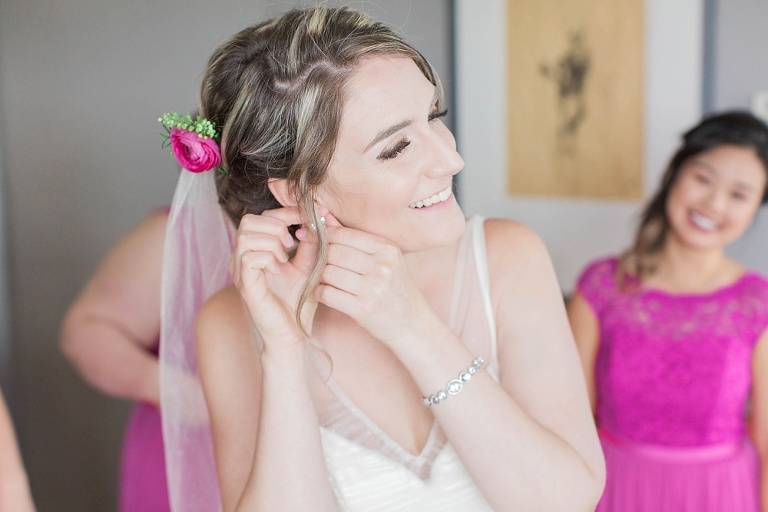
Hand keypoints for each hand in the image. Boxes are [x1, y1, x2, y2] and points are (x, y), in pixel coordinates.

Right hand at [230, 208, 317, 347]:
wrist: (293, 333)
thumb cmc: (298, 301)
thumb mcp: (309, 265)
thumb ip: (311, 242)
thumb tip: (316, 218)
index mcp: (257, 250)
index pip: (264, 217)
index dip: (287, 211)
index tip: (311, 215)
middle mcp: (243, 258)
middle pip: (249, 221)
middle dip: (276, 225)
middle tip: (292, 243)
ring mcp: (241, 271)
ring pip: (246, 235)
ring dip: (271, 241)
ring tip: (285, 258)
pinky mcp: (244, 285)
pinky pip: (248, 257)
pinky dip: (267, 257)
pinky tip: (279, 269)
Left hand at [315, 212, 429, 346]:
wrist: (412, 324)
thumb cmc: (394, 288)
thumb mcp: (383, 259)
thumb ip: (353, 238)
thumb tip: (323, 214)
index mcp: (387, 249)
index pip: (343, 234)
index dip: (323, 235)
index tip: (311, 238)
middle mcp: (382, 266)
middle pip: (332, 252)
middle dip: (321, 258)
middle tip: (319, 264)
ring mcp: (374, 288)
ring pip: (327, 273)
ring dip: (320, 277)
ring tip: (325, 280)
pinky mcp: (364, 309)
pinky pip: (327, 294)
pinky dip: (320, 293)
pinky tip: (326, 293)